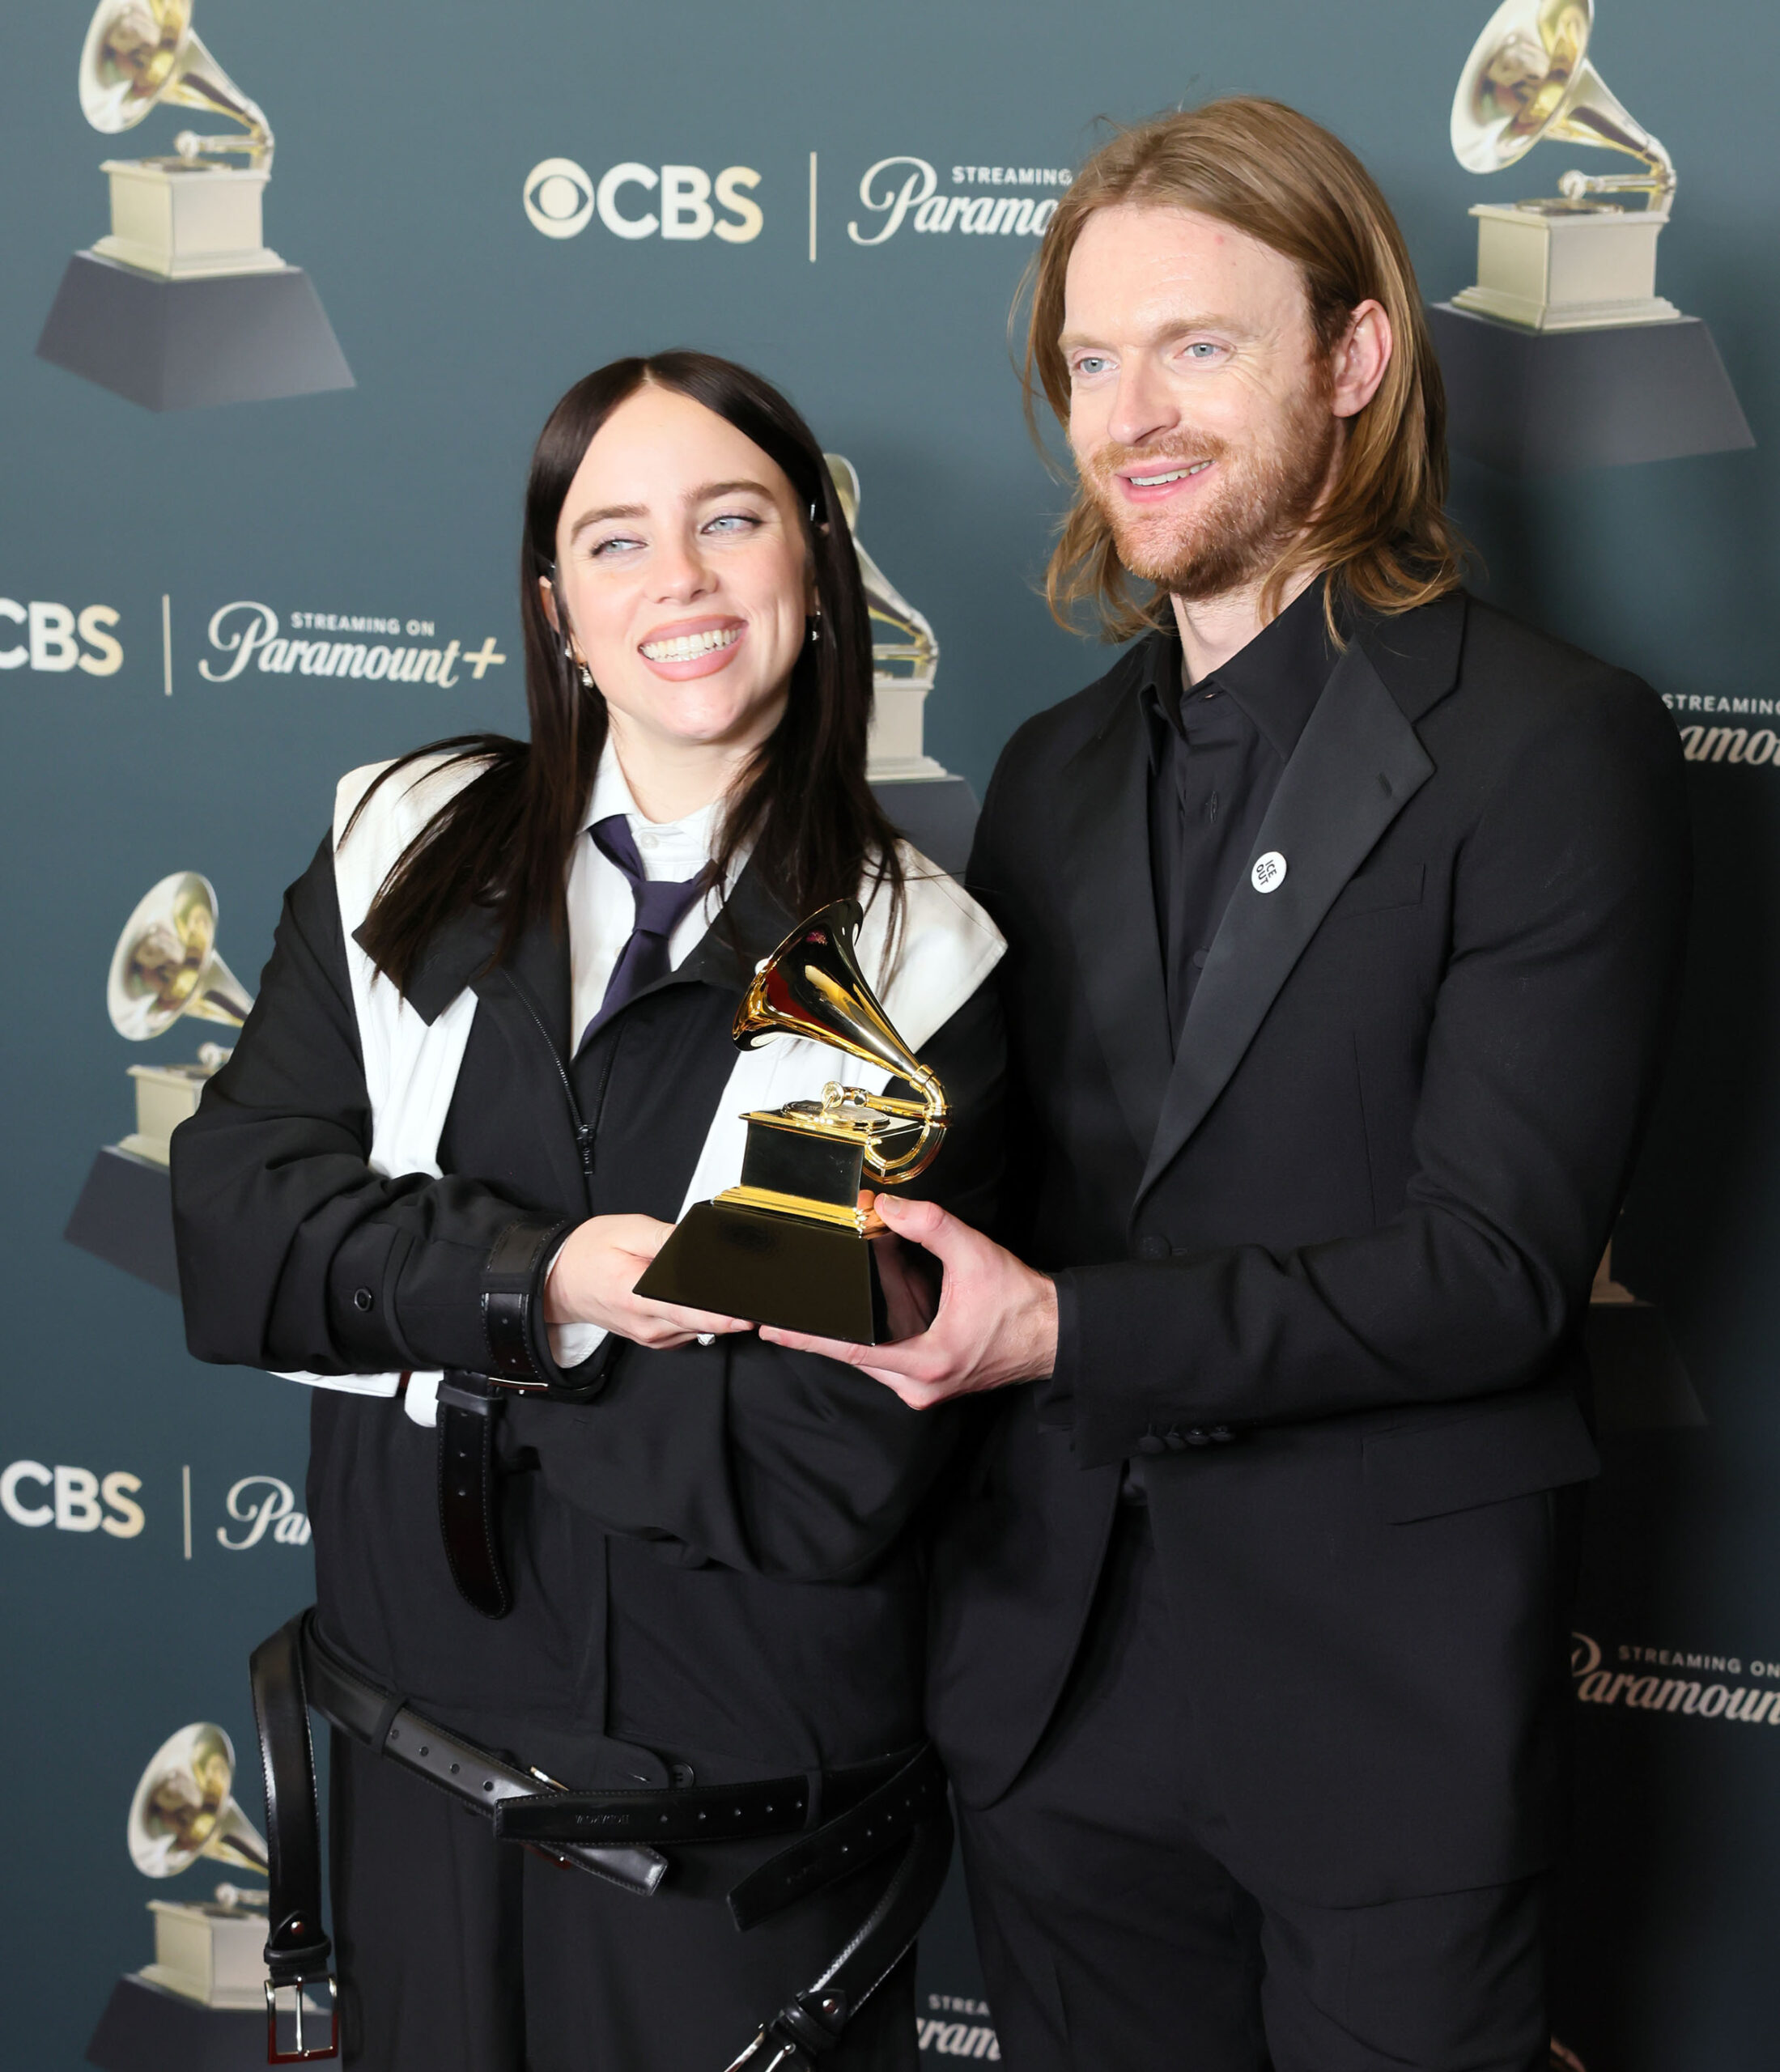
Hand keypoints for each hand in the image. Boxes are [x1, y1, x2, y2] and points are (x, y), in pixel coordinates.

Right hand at [544, 1214, 752, 1350]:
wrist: (559, 1281)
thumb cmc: (589, 1254)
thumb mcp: (629, 1232)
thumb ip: (669, 1241)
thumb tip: (702, 1245)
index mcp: (638, 1297)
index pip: (691, 1312)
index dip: (724, 1315)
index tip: (749, 1311)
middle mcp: (647, 1325)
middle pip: (703, 1322)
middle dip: (729, 1306)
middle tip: (750, 1287)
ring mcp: (652, 1336)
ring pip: (700, 1328)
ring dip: (717, 1310)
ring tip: (728, 1288)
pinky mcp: (656, 1339)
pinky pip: (690, 1330)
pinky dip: (702, 1315)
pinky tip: (702, 1296)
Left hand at [760, 1194, 1057, 1408]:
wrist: (1054, 1333)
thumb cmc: (1020, 1304)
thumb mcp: (974, 1254)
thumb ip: (929, 1226)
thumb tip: (887, 1207)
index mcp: (926, 1363)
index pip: (851, 1348)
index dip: (808, 1335)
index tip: (772, 1327)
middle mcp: (918, 1384)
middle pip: (855, 1346)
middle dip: (838, 1307)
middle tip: (801, 1283)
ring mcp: (921, 1384)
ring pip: (873, 1342)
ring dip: (870, 1303)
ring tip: (876, 1262)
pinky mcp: (926, 1374)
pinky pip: (891, 1341)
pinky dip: (889, 1307)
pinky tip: (897, 1273)